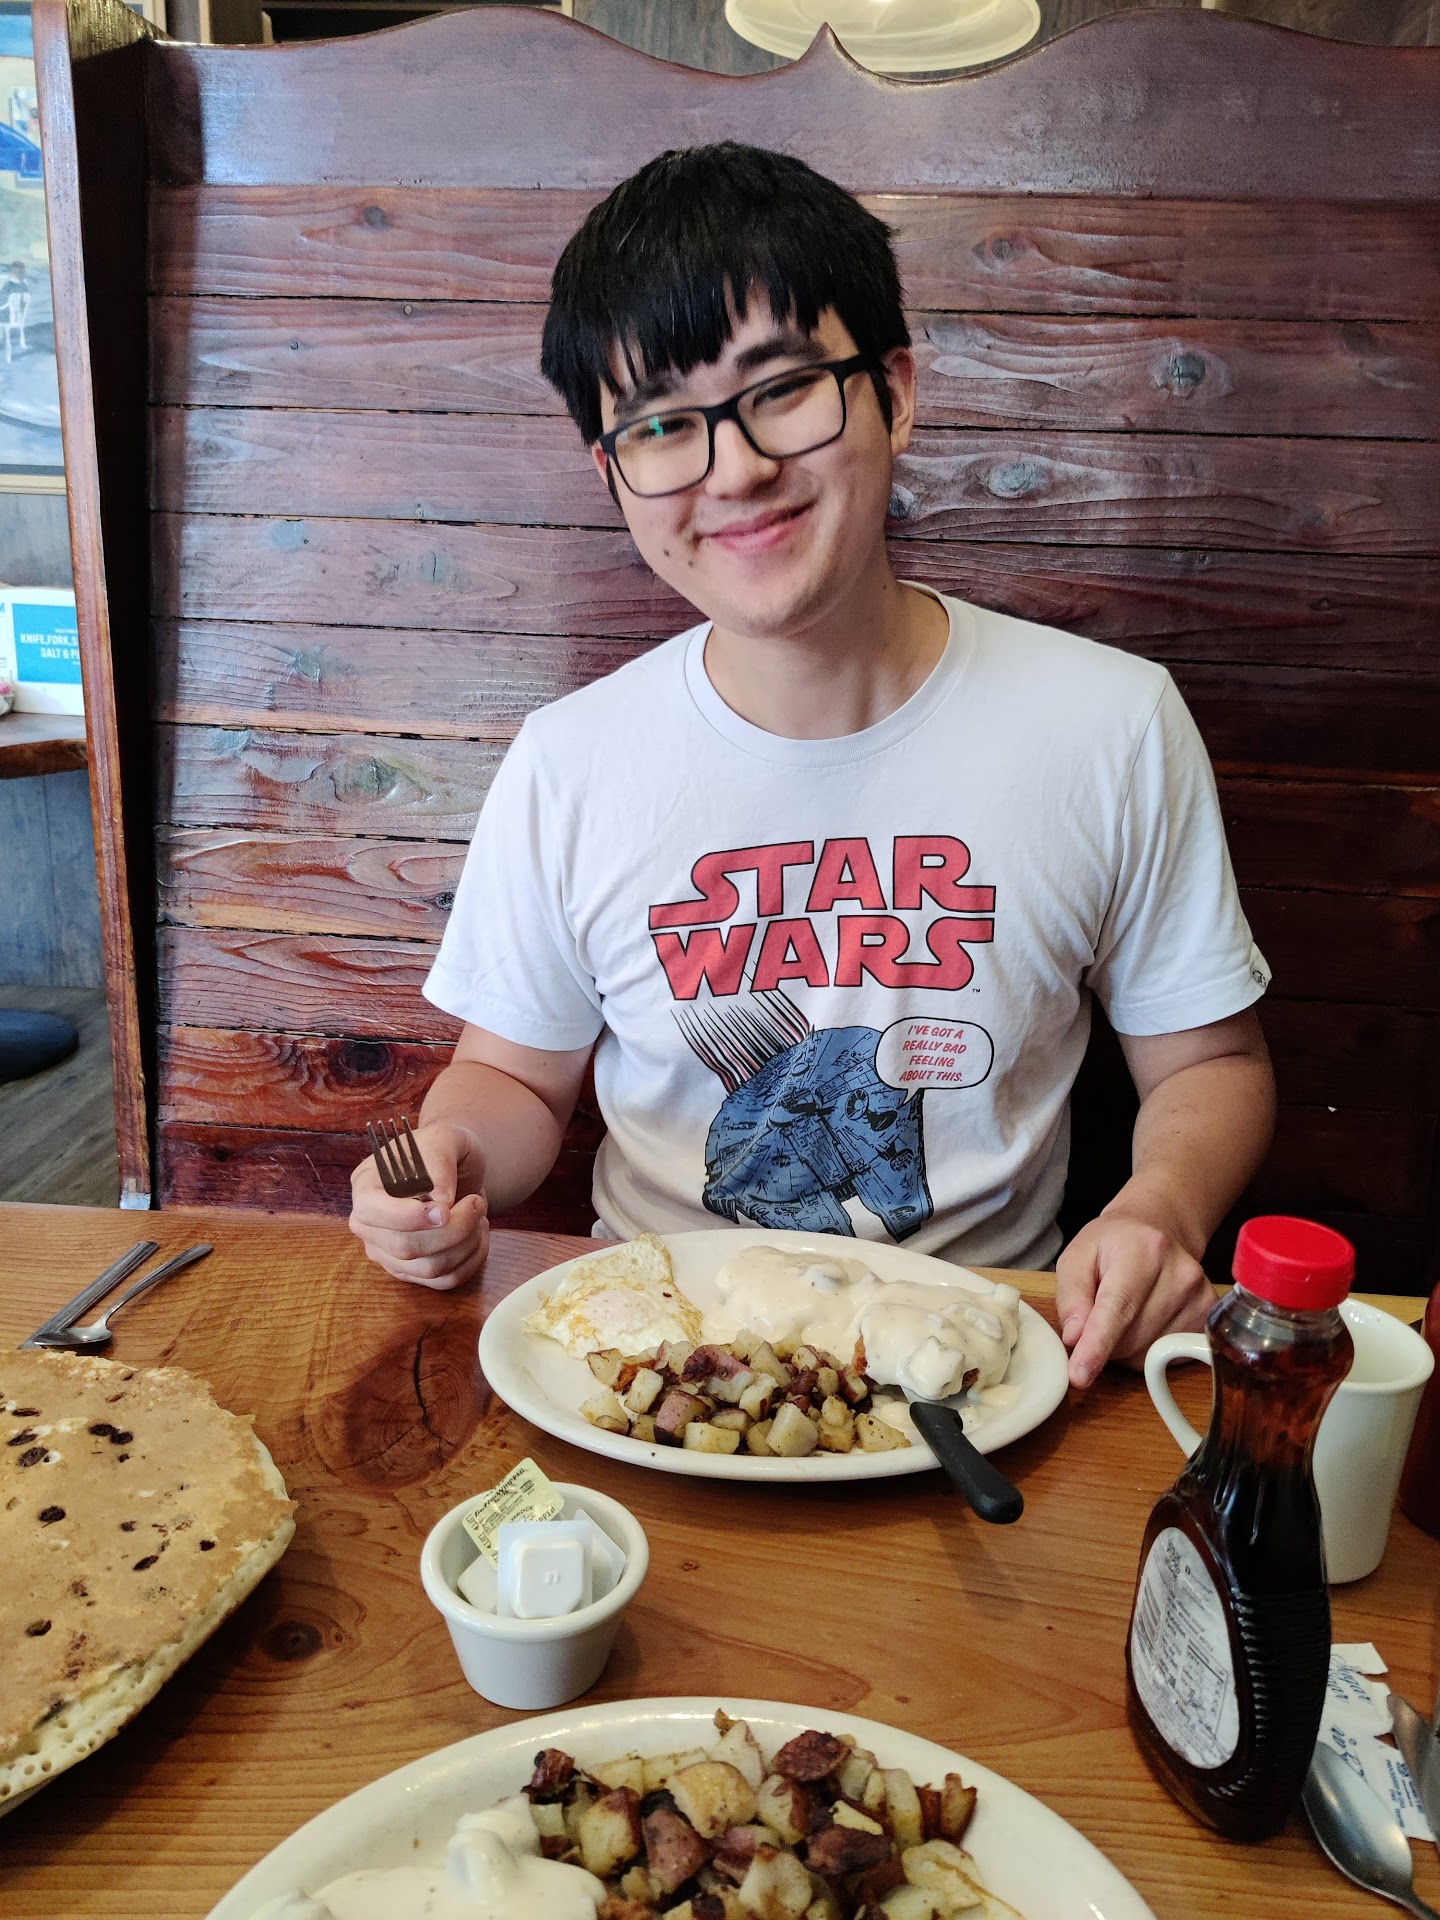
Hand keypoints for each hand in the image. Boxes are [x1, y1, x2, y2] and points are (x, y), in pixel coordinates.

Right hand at [348, 1121, 489, 1289]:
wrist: (454, 1168)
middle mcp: (370, 1226)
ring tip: (478, 1215)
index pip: (372, 1212)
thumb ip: (439, 1164)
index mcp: (366, 1187)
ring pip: (429, 1268)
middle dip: (453, 1230)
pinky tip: (479, 1233)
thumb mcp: (445, 1139)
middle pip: (405, 1247)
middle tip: (476, 1203)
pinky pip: (444, 1280)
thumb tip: (440, 1202)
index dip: (408, 1217)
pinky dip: (472, 1259)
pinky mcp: (412, 1271)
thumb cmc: (443, 1150)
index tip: (444, 1210)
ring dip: (467, 1243)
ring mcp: (388, 1253)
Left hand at [1054, 1208, 1214, 1389]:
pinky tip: (1145, 1321)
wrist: (1159, 1230)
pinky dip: (1147, 1351)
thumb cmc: (1114, 1245)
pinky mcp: (1208, 1318)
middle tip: (1099, 1315)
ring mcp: (1200, 1298)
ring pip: (1148, 1355)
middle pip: (1130, 1339)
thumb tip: (1074, 1339)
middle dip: (1105, 1343)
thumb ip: (1071, 1297)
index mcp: (1142, 1251)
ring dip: (1126, 1348)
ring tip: (1126, 1313)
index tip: (1080, 1376)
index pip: (1118, 1308)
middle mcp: (1179, 1275)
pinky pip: (1168, 1358)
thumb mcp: (1077, 1257)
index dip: (1097, 1345)